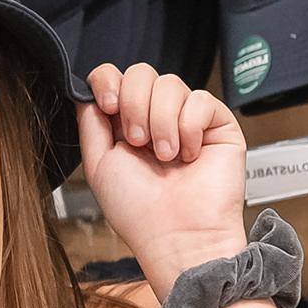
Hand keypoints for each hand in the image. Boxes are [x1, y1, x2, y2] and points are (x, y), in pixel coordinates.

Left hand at [77, 63, 247, 289]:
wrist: (178, 236)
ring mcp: (188, 118)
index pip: (115, 77)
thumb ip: (90, 123)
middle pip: (142, 72)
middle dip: (134, 105)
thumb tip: (88, 91)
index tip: (109, 106)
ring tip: (166, 157)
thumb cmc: (139, 212)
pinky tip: (189, 156)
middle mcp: (157, 117)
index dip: (109, 81)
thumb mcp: (99, 164)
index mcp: (126, 124)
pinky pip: (200, 100)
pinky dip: (190, 128)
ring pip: (170, 83)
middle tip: (139, 143)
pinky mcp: (219, 124)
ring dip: (161, 122)